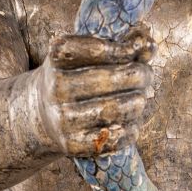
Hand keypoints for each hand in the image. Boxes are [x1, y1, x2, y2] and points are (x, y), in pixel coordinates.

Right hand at [24, 30, 156, 160]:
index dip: (124, 50)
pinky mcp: (71, 144)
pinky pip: (112, 138)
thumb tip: (148, 46)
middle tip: (146, 75)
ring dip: (137, 102)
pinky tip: (131, 121)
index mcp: (58, 58)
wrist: (43, 114)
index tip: (138, 50)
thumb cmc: (76, 76)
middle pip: (109, 79)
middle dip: (138, 75)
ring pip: (114, 109)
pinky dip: (130, 129)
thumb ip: (120, 46)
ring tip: (140, 97)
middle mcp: (56, 87)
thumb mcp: (88, 55)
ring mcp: (62, 118)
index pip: (97, 49)